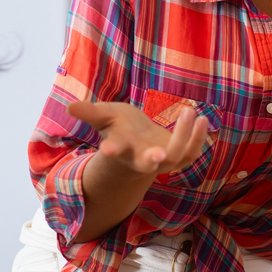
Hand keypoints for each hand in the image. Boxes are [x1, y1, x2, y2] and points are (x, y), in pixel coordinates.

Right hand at [69, 100, 209, 177]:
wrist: (139, 143)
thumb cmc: (119, 127)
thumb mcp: (104, 116)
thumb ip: (90, 113)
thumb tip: (69, 106)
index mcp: (121, 149)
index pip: (114, 151)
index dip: (111, 150)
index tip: (106, 148)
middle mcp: (141, 159)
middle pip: (147, 165)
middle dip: (153, 160)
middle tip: (159, 154)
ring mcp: (162, 161)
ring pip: (176, 157)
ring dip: (184, 137)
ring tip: (190, 113)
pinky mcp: (179, 157)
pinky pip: (192, 153)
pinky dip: (198, 139)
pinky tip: (202, 119)